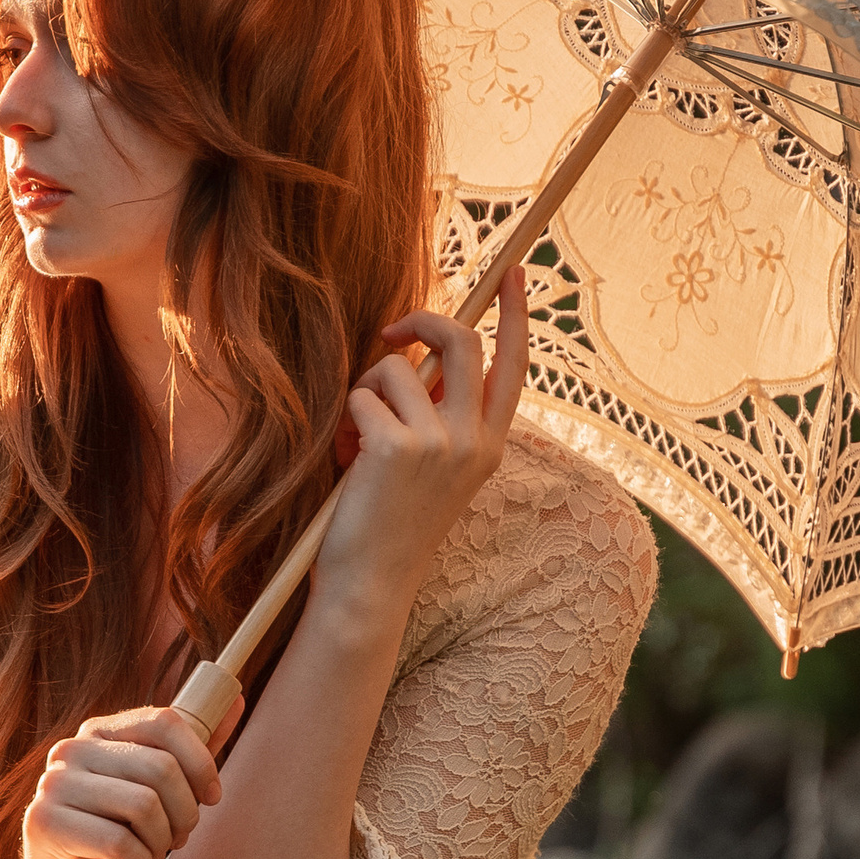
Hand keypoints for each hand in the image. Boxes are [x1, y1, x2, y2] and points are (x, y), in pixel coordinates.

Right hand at [18, 701, 225, 858]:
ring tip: (152, 853)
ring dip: (162, 841)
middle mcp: (72, 749)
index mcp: (99, 731)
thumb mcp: (158, 794)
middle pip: (161, 768)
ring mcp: (53, 783)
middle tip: (179, 837)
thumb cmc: (115, 841)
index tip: (212, 797)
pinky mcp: (43, 822)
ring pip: (143, 805)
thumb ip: (190, 752)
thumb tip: (237, 701)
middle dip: (186, 812)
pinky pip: (118, 841)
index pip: (164, 722)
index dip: (200, 762)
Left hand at [316, 268, 527, 627]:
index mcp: (491, 446)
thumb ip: (440, 415)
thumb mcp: (434, 468)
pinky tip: (346, 460)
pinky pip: (361, 395)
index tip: (511, 273)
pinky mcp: (395, 447)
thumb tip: (418, 356)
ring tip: (357, 439)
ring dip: (365, 392)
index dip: (514, 314)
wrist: (371, 585)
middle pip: (461, 340)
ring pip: (395, 369)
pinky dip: (345, 418)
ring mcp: (438, 444)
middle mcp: (474, 441)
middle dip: (421, 321)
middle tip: (391, 330)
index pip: (514, 365)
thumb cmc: (391, 524)